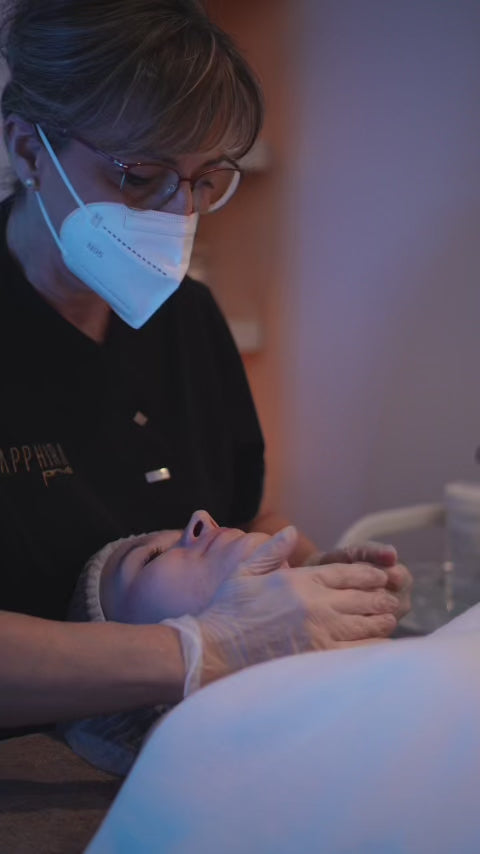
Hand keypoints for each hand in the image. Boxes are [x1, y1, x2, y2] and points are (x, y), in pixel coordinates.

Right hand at [164, 528, 398, 694]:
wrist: (216, 649)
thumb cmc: (228, 610)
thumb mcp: (246, 571)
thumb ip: (272, 550)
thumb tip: (292, 531)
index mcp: (303, 581)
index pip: (349, 573)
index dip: (370, 575)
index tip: (382, 577)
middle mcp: (318, 605)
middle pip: (365, 598)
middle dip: (382, 598)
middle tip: (392, 600)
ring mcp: (322, 633)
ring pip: (368, 625)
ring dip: (382, 621)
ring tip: (389, 620)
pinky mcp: (320, 659)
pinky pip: (360, 652)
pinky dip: (374, 647)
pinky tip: (380, 647)